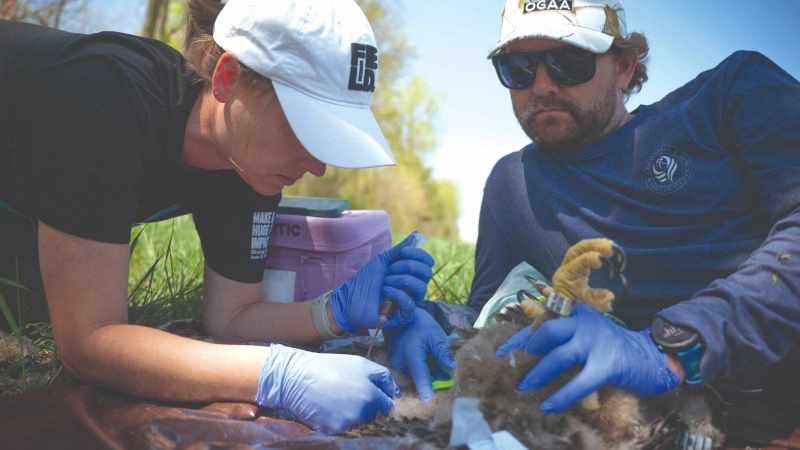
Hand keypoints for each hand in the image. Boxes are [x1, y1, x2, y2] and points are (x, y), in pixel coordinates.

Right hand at [256, 344, 399, 434]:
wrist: (297, 377)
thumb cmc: (331, 367)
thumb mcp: (361, 364)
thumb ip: (383, 377)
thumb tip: (396, 393)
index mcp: (370, 396)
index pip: (386, 406)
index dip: (380, 399)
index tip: (371, 393)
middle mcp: (360, 413)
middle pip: (372, 415)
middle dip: (365, 405)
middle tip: (348, 391)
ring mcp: (346, 424)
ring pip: (357, 422)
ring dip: (351, 413)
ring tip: (336, 397)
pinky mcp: (332, 430)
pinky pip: (342, 427)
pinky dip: (336, 419)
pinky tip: (328, 405)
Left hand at [331, 232, 434, 332]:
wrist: (351, 297)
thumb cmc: (366, 280)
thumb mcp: (382, 261)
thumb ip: (399, 250)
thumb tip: (415, 236)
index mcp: (411, 274)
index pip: (427, 263)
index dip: (419, 254)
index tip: (402, 251)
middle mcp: (414, 287)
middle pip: (426, 273)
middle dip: (408, 266)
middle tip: (390, 269)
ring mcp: (410, 301)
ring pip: (421, 287)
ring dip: (401, 279)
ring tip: (385, 281)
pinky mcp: (403, 315)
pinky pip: (410, 303)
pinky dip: (398, 293)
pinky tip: (385, 290)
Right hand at [386, 308, 455, 402]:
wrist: (403, 318)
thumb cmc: (422, 325)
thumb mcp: (437, 336)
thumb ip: (443, 354)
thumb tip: (453, 370)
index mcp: (412, 353)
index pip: (420, 374)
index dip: (425, 388)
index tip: (428, 400)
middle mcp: (400, 361)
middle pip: (419, 379)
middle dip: (432, 379)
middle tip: (444, 371)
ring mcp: (395, 365)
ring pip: (414, 377)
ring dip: (425, 375)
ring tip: (431, 361)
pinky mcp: (394, 366)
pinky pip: (409, 373)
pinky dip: (418, 371)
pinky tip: (423, 361)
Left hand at [496, 304, 679, 412]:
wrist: (653, 356)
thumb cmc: (614, 350)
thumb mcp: (588, 336)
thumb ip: (566, 341)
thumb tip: (533, 359)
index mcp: (578, 314)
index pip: (542, 321)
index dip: (519, 337)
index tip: (501, 352)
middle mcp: (585, 323)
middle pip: (547, 331)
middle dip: (525, 351)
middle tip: (513, 370)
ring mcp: (596, 341)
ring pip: (559, 355)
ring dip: (538, 374)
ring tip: (524, 387)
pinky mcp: (607, 364)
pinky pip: (578, 382)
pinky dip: (561, 396)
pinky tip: (549, 407)